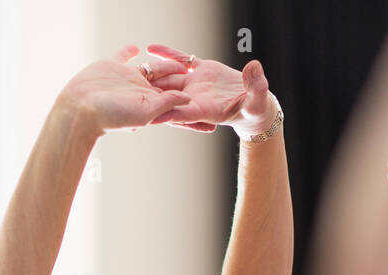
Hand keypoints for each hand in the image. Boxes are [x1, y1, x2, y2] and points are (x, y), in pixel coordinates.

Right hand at [57, 45, 193, 136]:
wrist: (80, 108)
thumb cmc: (111, 116)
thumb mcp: (145, 111)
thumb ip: (167, 102)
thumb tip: (188, 98)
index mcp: (149, 100)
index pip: (172, 94)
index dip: (186, 90)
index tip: (201, 87)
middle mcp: (138, 89)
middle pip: (163, 80)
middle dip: (176, 77)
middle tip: (193, 70)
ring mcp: (125, 77)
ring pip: (147, 68)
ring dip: (160, 64)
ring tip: (173, 59)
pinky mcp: (110, 67)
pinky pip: (123, 56)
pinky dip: (129, 52)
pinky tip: (137, 48)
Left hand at [145, 45, 275, 135]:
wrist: (254, 103)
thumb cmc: (255, 108)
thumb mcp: (257, 100)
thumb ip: (256, 87)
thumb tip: (254, 68)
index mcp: (206, 109)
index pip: (183, 111)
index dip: (166, 112)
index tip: (148, 114)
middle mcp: (196, 97)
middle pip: (169, 95)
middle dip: (151, 94)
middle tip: (130, 90)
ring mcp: (197, 83)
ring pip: (171, 77)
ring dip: (154, 73)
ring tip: (135, 66)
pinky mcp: (202, 71)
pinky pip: (182, 61)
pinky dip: (168, 54)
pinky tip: (152, 48)